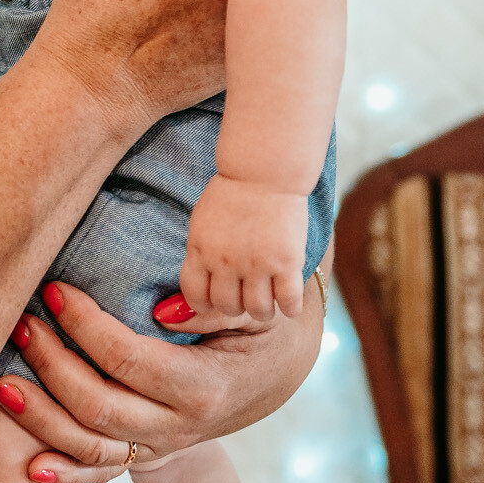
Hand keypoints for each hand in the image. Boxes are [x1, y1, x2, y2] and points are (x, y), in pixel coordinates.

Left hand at [0, 268, 324, 482]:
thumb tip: (163, 309)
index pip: (129, 359)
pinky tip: (28, 466)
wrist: (273, 378)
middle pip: (99, 406)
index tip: (54, 290)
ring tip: (1, 384)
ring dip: (41, 418)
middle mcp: (178, 426)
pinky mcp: (146, 454)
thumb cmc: (260, 331)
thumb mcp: (256, 313)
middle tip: (21, 323)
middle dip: (51, 365)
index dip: (85, 326)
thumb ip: (213, 308)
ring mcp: (160, 446)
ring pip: (91, 446)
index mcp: (203, 387)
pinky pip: (101, 473)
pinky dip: (64, 473)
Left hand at [179, 174, 307, 322]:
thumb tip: (199, 280)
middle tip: (243, 298)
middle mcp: (225, 262)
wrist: (263, 172)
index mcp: (200, 250)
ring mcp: (256, 264)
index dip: (203, 305)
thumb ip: (200, 251)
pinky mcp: (286, 262)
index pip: (194, 295)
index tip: (212, 303)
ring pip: (257, 310)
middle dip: (234, 307)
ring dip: (262, 310)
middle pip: (226, 306)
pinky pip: (288, 302)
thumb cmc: (231, 192)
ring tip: (266, 302)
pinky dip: (289, 308)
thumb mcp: (201, 222)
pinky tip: (288, 302)